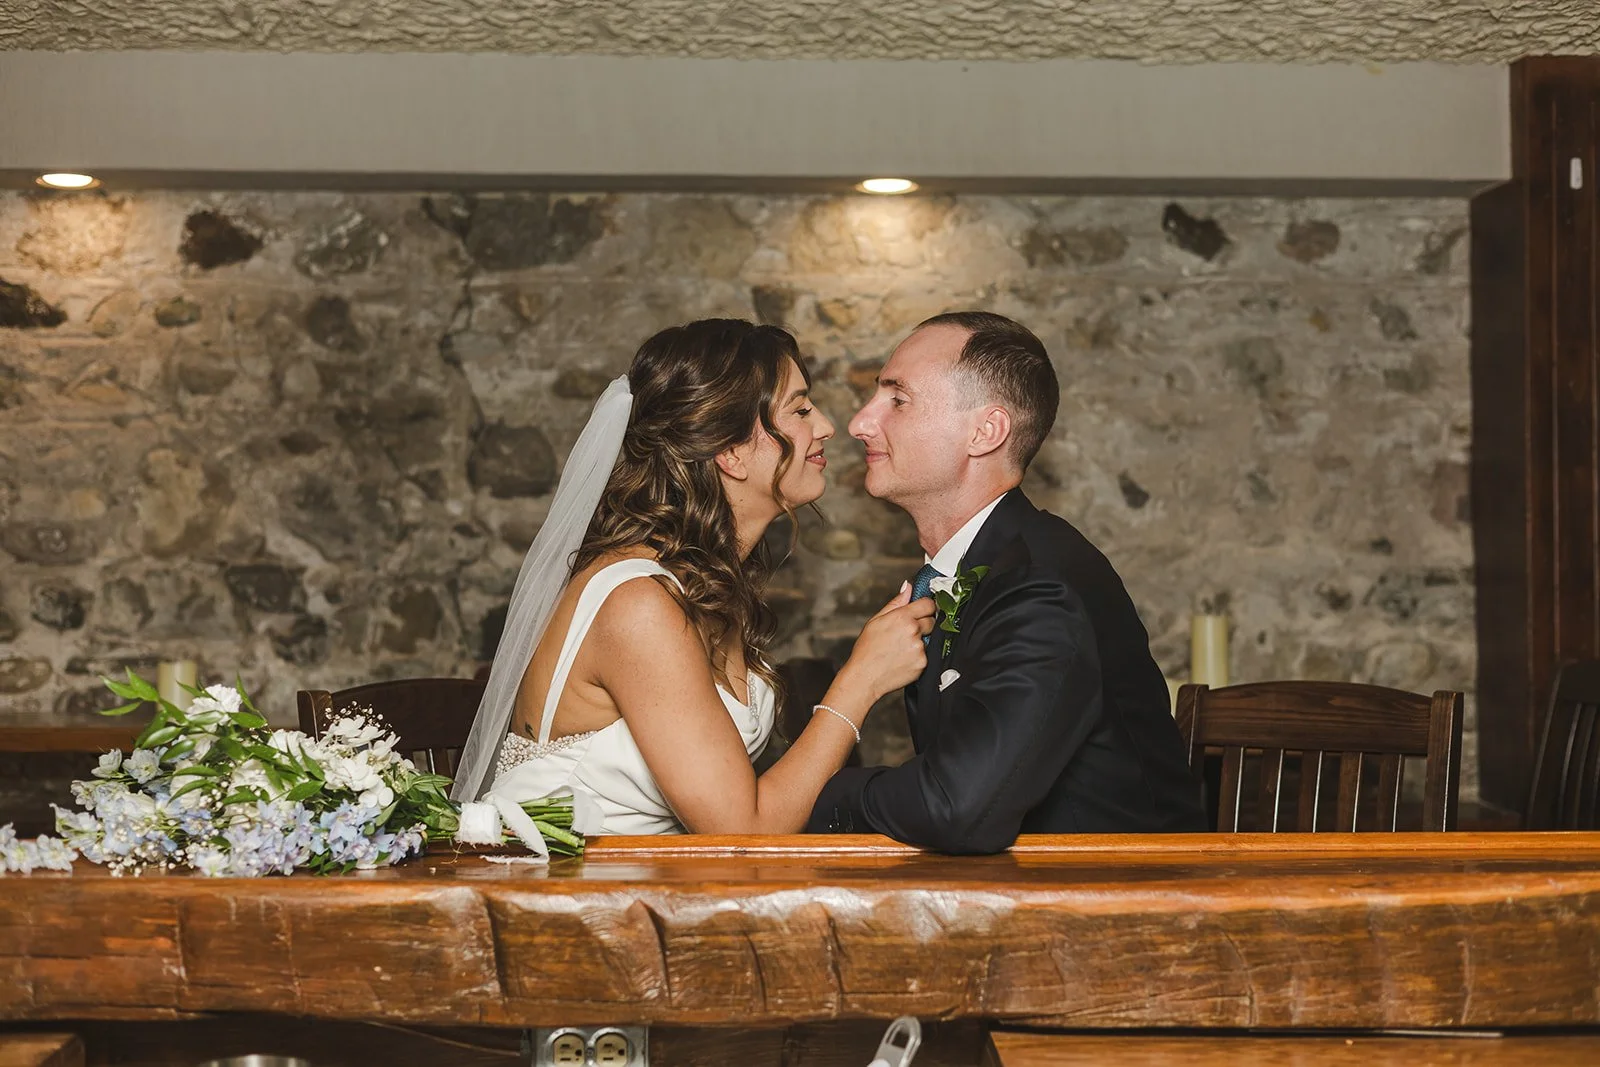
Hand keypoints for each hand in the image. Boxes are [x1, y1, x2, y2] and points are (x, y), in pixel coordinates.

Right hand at [841, 582, 936, 699]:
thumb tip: (908, 587)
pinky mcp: (923, 663)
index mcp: (902, 617)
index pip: (928, 604)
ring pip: (930, 639)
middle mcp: (913, 631)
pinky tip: (904, 659)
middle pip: (932, 621)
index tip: (922, 611)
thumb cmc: (867, 650)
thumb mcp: (876, 620)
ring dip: (920, 642)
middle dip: (923, 624)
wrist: (864, 677)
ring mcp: (920, 648)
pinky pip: (927, 655)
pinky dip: (918, 657)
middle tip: (907, 633)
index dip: (925, 607)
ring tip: (901, 649)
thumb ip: (896, 602)